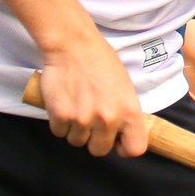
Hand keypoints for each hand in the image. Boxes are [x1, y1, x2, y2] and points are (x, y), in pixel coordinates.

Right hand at [38, 35, 148, 157]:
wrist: (73, 45)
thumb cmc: (101, 62)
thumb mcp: (125, 87)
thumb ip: (125, 113)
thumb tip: (121, 134)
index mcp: (129, 111)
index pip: (135, 149)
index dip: (124, 147)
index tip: (117, 141)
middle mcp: (108, 119)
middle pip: (100, 150)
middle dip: (95, 139)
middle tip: (91, 119)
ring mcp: (83, 119)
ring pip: (77, 141)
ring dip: (75, 129)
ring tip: (77, 106)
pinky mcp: (61, 116)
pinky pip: (59, 132)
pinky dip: (59, 122)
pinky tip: (64, 103)